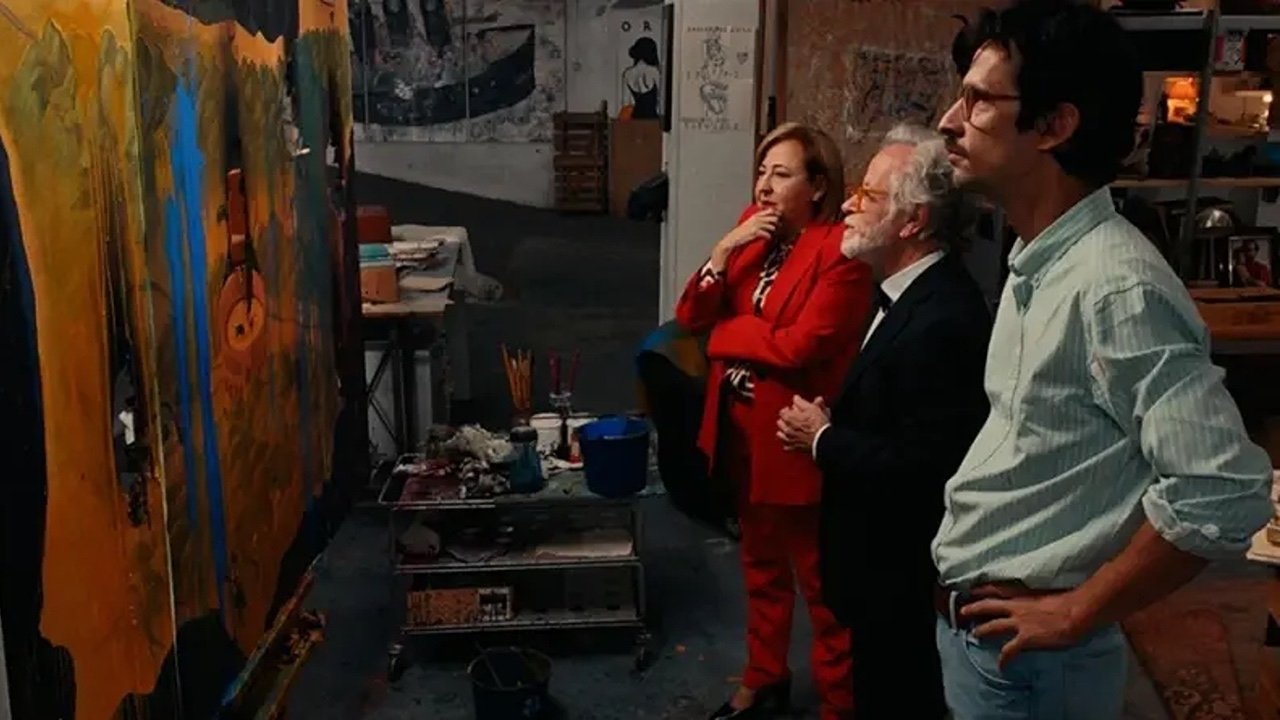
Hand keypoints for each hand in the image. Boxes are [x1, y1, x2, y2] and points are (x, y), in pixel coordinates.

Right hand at [710, 210, 779, 269]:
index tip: (779, 218)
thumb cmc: (742, 232)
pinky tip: (768, 238)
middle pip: (772, 217)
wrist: (733, 238)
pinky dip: (768, 236)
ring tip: (773, 233)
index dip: (776, 214)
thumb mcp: (749, 223)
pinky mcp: (755, 233)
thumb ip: (758, 220)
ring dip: (773, 230)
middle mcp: (756, 219)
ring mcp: (755, 226)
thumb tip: (768, 220)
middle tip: (779, 226)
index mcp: (755, 216)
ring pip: (771, 226)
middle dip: (776, 222)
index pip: (769, 211)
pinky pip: (766, 234)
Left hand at [776, 395, 829, 451]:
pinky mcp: (794, 448)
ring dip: (783, 430)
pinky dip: (788, 443)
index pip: (782, 411)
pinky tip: (791, 440)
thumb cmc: (818, 424)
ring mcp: (790, 439)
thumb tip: (796, 398)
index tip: (792, 409)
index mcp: (789, 418)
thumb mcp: (811, 408)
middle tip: (792, 418)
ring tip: (789, 428)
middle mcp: (787, 429)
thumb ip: (801, 402)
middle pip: (780, 422)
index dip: (787, 409)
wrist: (823, 440)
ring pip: (780, 434)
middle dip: (785, 419)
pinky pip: (786, 446)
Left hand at [960, 588, 1088, 667]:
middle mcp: (1017, 607)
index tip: (972, 589)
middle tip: (962, 611)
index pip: (997, 589)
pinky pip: (1009, 651)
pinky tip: (1001, 667)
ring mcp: (1019, 623)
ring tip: (975, 634)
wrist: (1075, 613)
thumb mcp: (1048, 597)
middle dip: (974, 608)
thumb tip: (1042, 607)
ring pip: (993, 626)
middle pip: (988, 606)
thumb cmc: (1069, 603)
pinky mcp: (1025, 639)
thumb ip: (1039, 602)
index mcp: (1023, 595)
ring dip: (982, 631)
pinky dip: (1003, 659)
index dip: (982, 589)